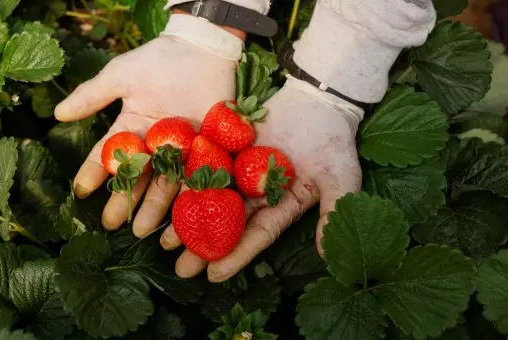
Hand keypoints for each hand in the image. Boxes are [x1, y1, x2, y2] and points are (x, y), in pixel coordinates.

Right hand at [54, 14, 240, 235]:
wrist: (203, 49)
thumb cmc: (160, 59)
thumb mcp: (121, 75)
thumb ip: (93, 95)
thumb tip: (58, 114)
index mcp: (132, 128)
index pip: (108, 155)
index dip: (94, 173)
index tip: (80, 191)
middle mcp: (155, 145)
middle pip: (136, 177)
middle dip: (123, 200)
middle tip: (110, 223)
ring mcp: (181, 150)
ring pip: (164, 184)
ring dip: (152, 208)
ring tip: (140, 230)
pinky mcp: (207, 152)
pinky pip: (197, 179)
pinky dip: (188, 200)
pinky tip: (180, 221)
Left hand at [159, 76, 363, 281]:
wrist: (318, 100)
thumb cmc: (335, 142)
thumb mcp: (343, 180)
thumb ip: (331, 214)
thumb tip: (326, 255)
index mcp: (280, 207)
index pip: (256, 235)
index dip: (236, 255)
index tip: (213, 276)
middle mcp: (256, 194)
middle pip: (226, 224)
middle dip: (204, 247)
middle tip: (181, 269)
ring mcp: (239, 172)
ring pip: (210, 199)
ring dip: (188, 219)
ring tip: (165, 242)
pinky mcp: (227, 147)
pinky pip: (204, 165)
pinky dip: (186, 180)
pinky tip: (166, 194)